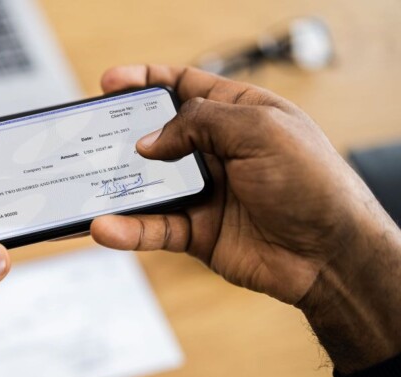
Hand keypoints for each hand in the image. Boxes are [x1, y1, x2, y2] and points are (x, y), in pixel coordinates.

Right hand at [92, 65, 400, 371]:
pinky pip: (154, 228)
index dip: (146, 83)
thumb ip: (199, 124)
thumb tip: (148, 141)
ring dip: (117, 187)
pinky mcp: (197, 232)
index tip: (111, 83)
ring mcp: (205, 193)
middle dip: (122, 135)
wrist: (330, 255)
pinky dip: (128, 229)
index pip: (184, 89)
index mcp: (239, 114)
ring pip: (149, 186)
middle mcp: (218, 152)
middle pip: (157, 137)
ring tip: (85, 186)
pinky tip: (107, 227)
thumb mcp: (260, 131)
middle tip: (88, 137)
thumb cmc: (313, 184)